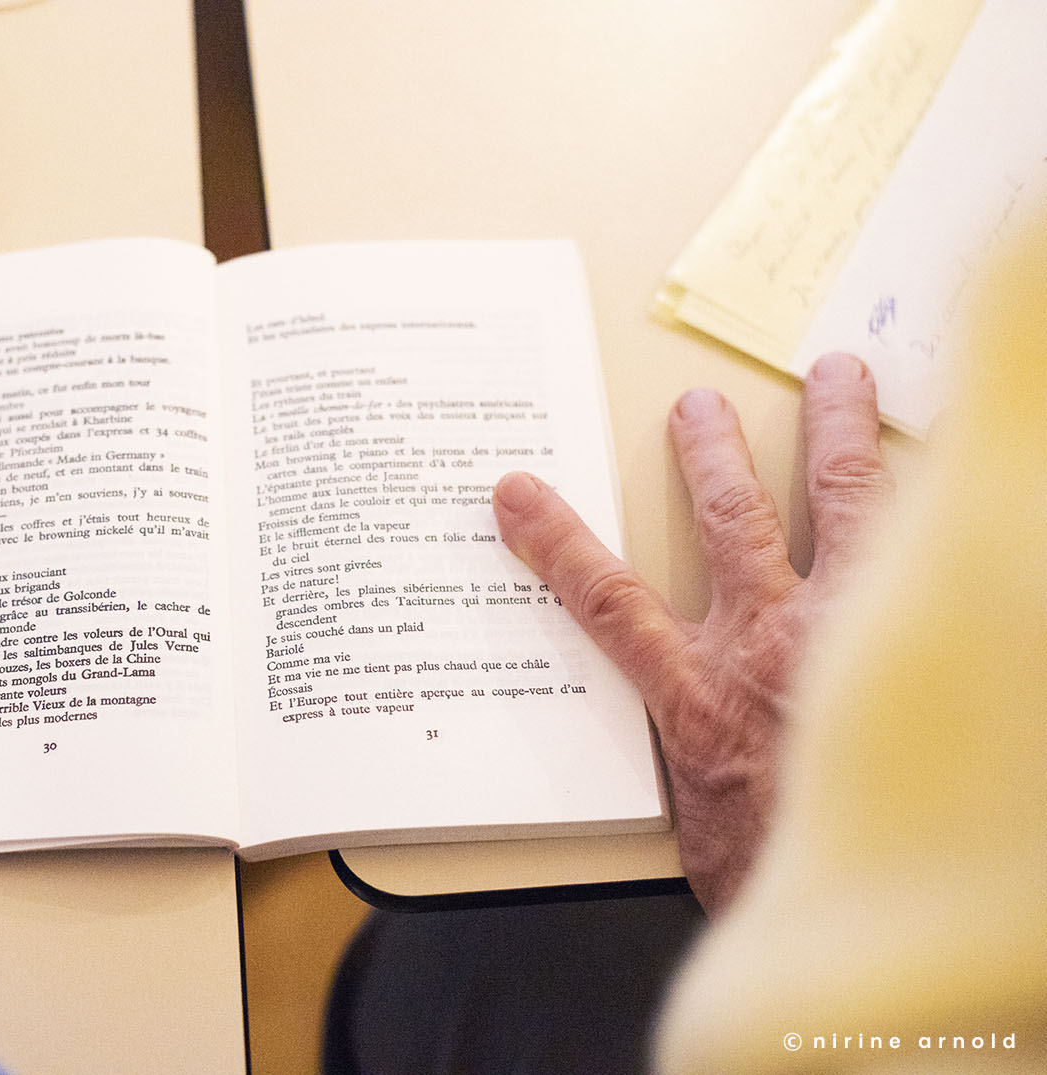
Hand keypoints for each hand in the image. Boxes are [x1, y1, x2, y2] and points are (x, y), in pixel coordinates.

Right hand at [492, 354, 890, 913]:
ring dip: (841, 436)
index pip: (608, 602)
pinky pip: (935, 553)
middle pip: (734, 524)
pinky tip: (956, 475)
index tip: (517, 494)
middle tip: (701, 407)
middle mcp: (773, 648)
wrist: (875, 910)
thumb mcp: (704, 834)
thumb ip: (692, 771)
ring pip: (849, 508)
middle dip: (714, 458)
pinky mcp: (922, 641)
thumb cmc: (783, 881)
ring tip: (842, 378)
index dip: (558, 542)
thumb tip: (690, 756)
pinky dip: (945, 509)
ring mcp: (859, 635)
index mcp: (702, 700)